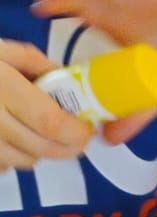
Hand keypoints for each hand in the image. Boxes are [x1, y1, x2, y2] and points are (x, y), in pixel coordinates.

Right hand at [0, 40, 93, 172]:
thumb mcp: (0, 50)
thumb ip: (35, 63)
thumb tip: (70, 79)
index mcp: (1, 87)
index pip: (50, 123)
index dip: (76, 132)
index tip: (87, 129)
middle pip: (42, 148)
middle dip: (68, 147)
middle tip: (77, 138)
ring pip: (24, 161)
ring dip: (41, 152)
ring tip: (40, 134)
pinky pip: (2, 166)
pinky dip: (14, 158)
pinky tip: (11, 139)